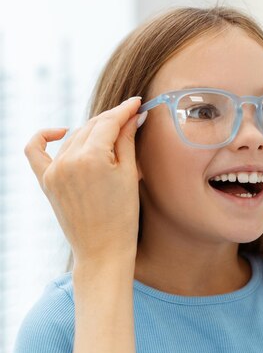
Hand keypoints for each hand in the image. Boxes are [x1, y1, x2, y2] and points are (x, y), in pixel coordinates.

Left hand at [24, 97, 146, 266]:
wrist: (102, 249)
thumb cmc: (123, 216)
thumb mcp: (129, 175)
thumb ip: (127, 140)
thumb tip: (134, 116)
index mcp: (91, 157)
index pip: (109, 122)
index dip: (125, 110)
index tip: (138, 102)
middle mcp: (68, 160)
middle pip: (92, 126)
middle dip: (112, 119)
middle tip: (131, 117)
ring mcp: (54, 170)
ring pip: (74, 136)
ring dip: (92, 130)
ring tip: (111, 132)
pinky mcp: (45, 181)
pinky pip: (35, 150)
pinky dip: (44, 136)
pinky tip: (60, 132)